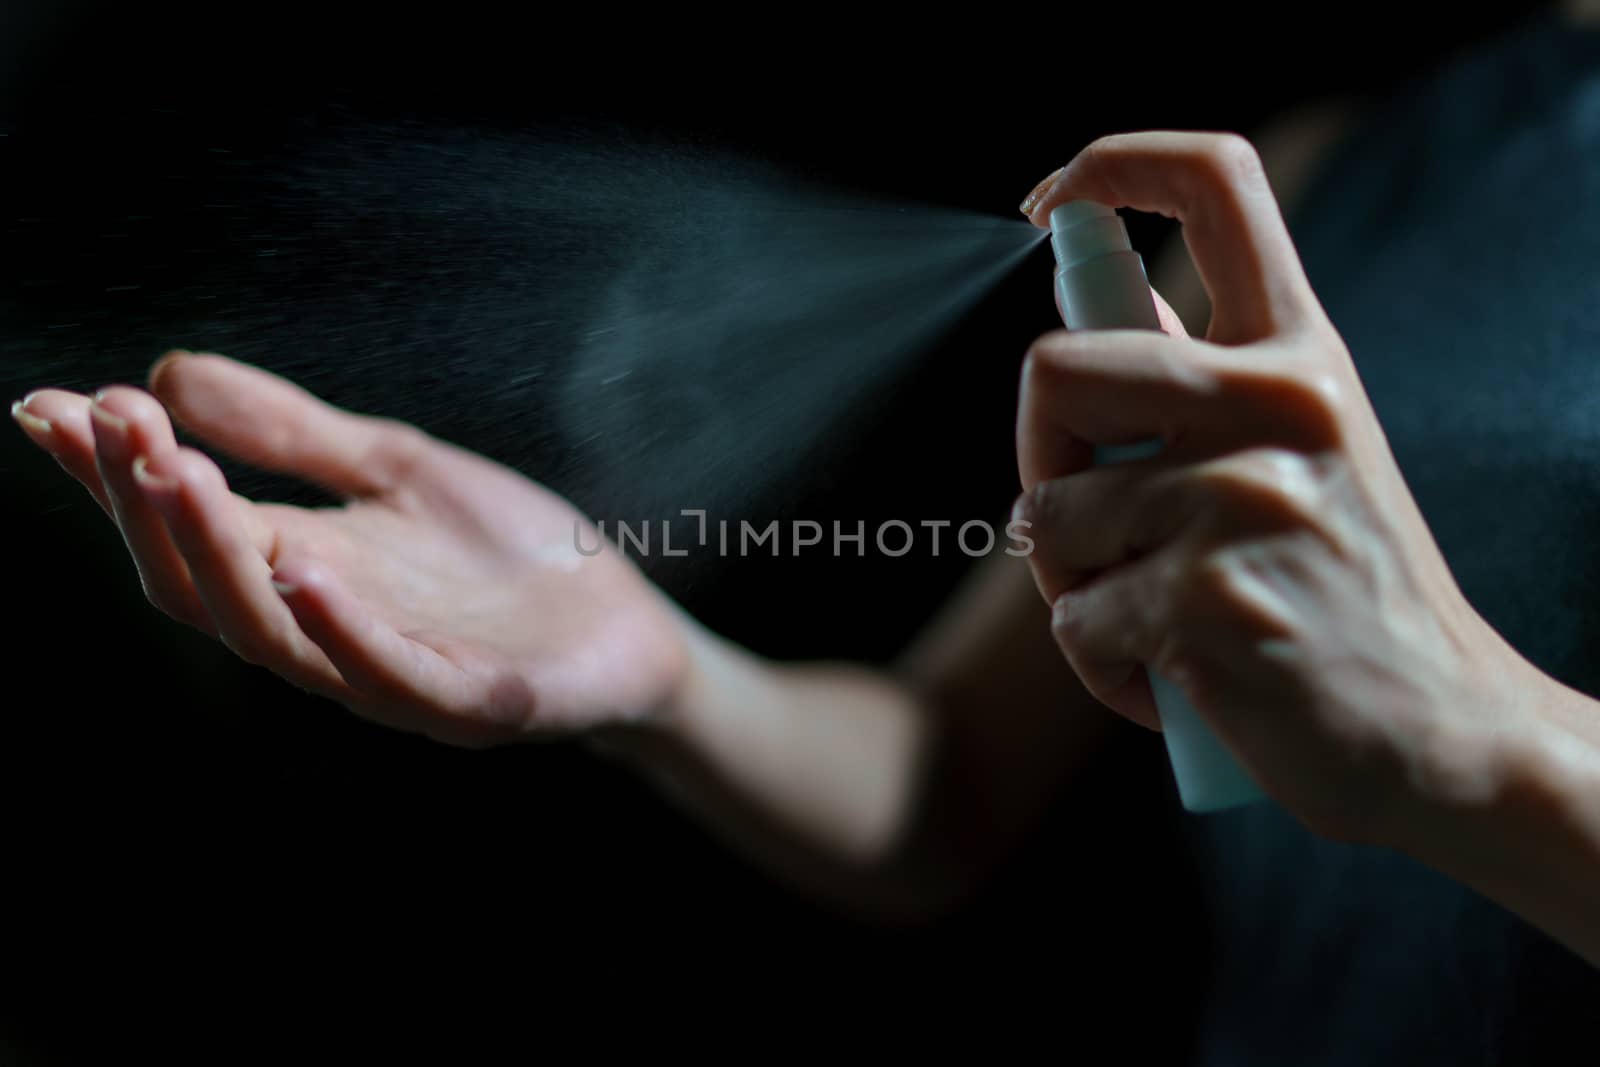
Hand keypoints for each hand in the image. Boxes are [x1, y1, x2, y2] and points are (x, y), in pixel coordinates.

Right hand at [11, 352, 687, 745]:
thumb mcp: (397, 468)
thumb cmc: (508, 556)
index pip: (186, 528)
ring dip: (218, 555)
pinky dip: (344, 630)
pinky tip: (305, 570)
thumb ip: (297, 432)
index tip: (48, 408)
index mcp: (305, 569)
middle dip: (148, 506)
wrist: (621, 621)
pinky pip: (393, 675)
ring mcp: (396, 675)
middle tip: (107, 424)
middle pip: (206, 587)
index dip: (112, 478)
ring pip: (276, 636)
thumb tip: (168, 371)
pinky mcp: (473, 704)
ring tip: (176, 475)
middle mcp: (329, 630)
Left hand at [1013, 132, 1548, 843]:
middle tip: (1086, 526)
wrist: (1445, 735)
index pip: (1216, 181)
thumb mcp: (1306, 454)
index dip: (1112, 162)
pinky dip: (1101, 664)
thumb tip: (1096, 300)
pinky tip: (1181, 679)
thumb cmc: (1346, 591)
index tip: (1050, 202)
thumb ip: (1207, 382)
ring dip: (1071, 586)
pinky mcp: (1209, 604)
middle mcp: (1279, 403)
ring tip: (1161, 620)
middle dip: (1035, 460)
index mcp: (1302, 353)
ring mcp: (1244, 501)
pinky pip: (1074, 622)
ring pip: (1044, 519)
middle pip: (1050, 369)